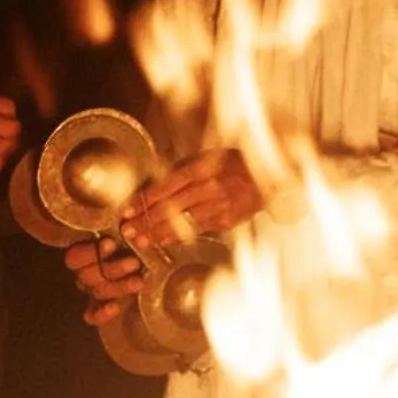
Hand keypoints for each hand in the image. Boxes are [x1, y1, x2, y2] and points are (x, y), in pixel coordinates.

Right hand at [64, 234, 144, 324]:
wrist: (146, 261)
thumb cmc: (132, 242)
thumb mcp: (127, 232)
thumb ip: (122, 227)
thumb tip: (128, 218)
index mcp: (84, 254)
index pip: (75, 257)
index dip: (91, 252)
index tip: (111, 243)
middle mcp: (84, 273)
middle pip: (88, 276)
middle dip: (113, 269)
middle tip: (134, 263)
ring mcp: (92, 291)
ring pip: (97, 292)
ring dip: (118, 286)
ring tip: (139, 281)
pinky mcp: (100, 308)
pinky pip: (92, 315)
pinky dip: (102, 314)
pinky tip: (115, 307)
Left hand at [118, 147, 263, 253]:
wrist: (270, 176)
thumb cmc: (239, 162)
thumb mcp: (210, 156)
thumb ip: (186, 169)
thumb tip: (159, 185)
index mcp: (202, 169)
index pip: (165, 187)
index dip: (144, 200)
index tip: (128, 209)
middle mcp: (207, 189)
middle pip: (169, 208)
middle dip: (145, 221)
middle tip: (127, 230)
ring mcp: (217, 207)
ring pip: (180, 223)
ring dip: (157, 233)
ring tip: (139, 240)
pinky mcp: (225, 221)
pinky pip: (196, 230)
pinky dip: (177, 236)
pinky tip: (164, 241)